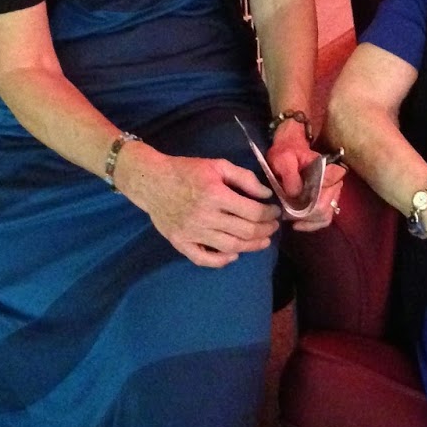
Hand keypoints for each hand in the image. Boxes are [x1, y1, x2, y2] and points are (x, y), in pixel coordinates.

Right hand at [129, 147, 280, 267]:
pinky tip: (233, 255)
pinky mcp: (180, 242)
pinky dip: (221, 261)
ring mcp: (192, 232)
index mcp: (215, 194)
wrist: (151, 181)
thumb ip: (244, 178)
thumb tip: (266, 195)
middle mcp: (205, 216)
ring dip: (251, 247)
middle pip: (245, 231)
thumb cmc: (186, 170)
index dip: (269, 214)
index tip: (275, 213)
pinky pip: (203, 259)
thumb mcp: (217, 165)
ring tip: (262, 241)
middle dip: (265, 230)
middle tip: (273, 227)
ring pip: (230, 247)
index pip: (253, 212)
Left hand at [262, 119, 341, 232]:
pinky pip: (325, 218)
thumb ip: (290, 176)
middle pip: (323, 211)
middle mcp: (335, 183)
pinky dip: (312, 224)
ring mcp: (333, 192)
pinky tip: (297, 224)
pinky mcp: (328, 198)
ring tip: (290, 219)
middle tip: (285, 214)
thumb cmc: (287, 152)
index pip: (322, 200)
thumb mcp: (283, 159)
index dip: (305, 209)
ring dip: (307, 222)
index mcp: (328, 171)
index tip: (288, 209)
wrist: (290, 147)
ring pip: (324, 216)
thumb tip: (295, 195)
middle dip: (303, 216)